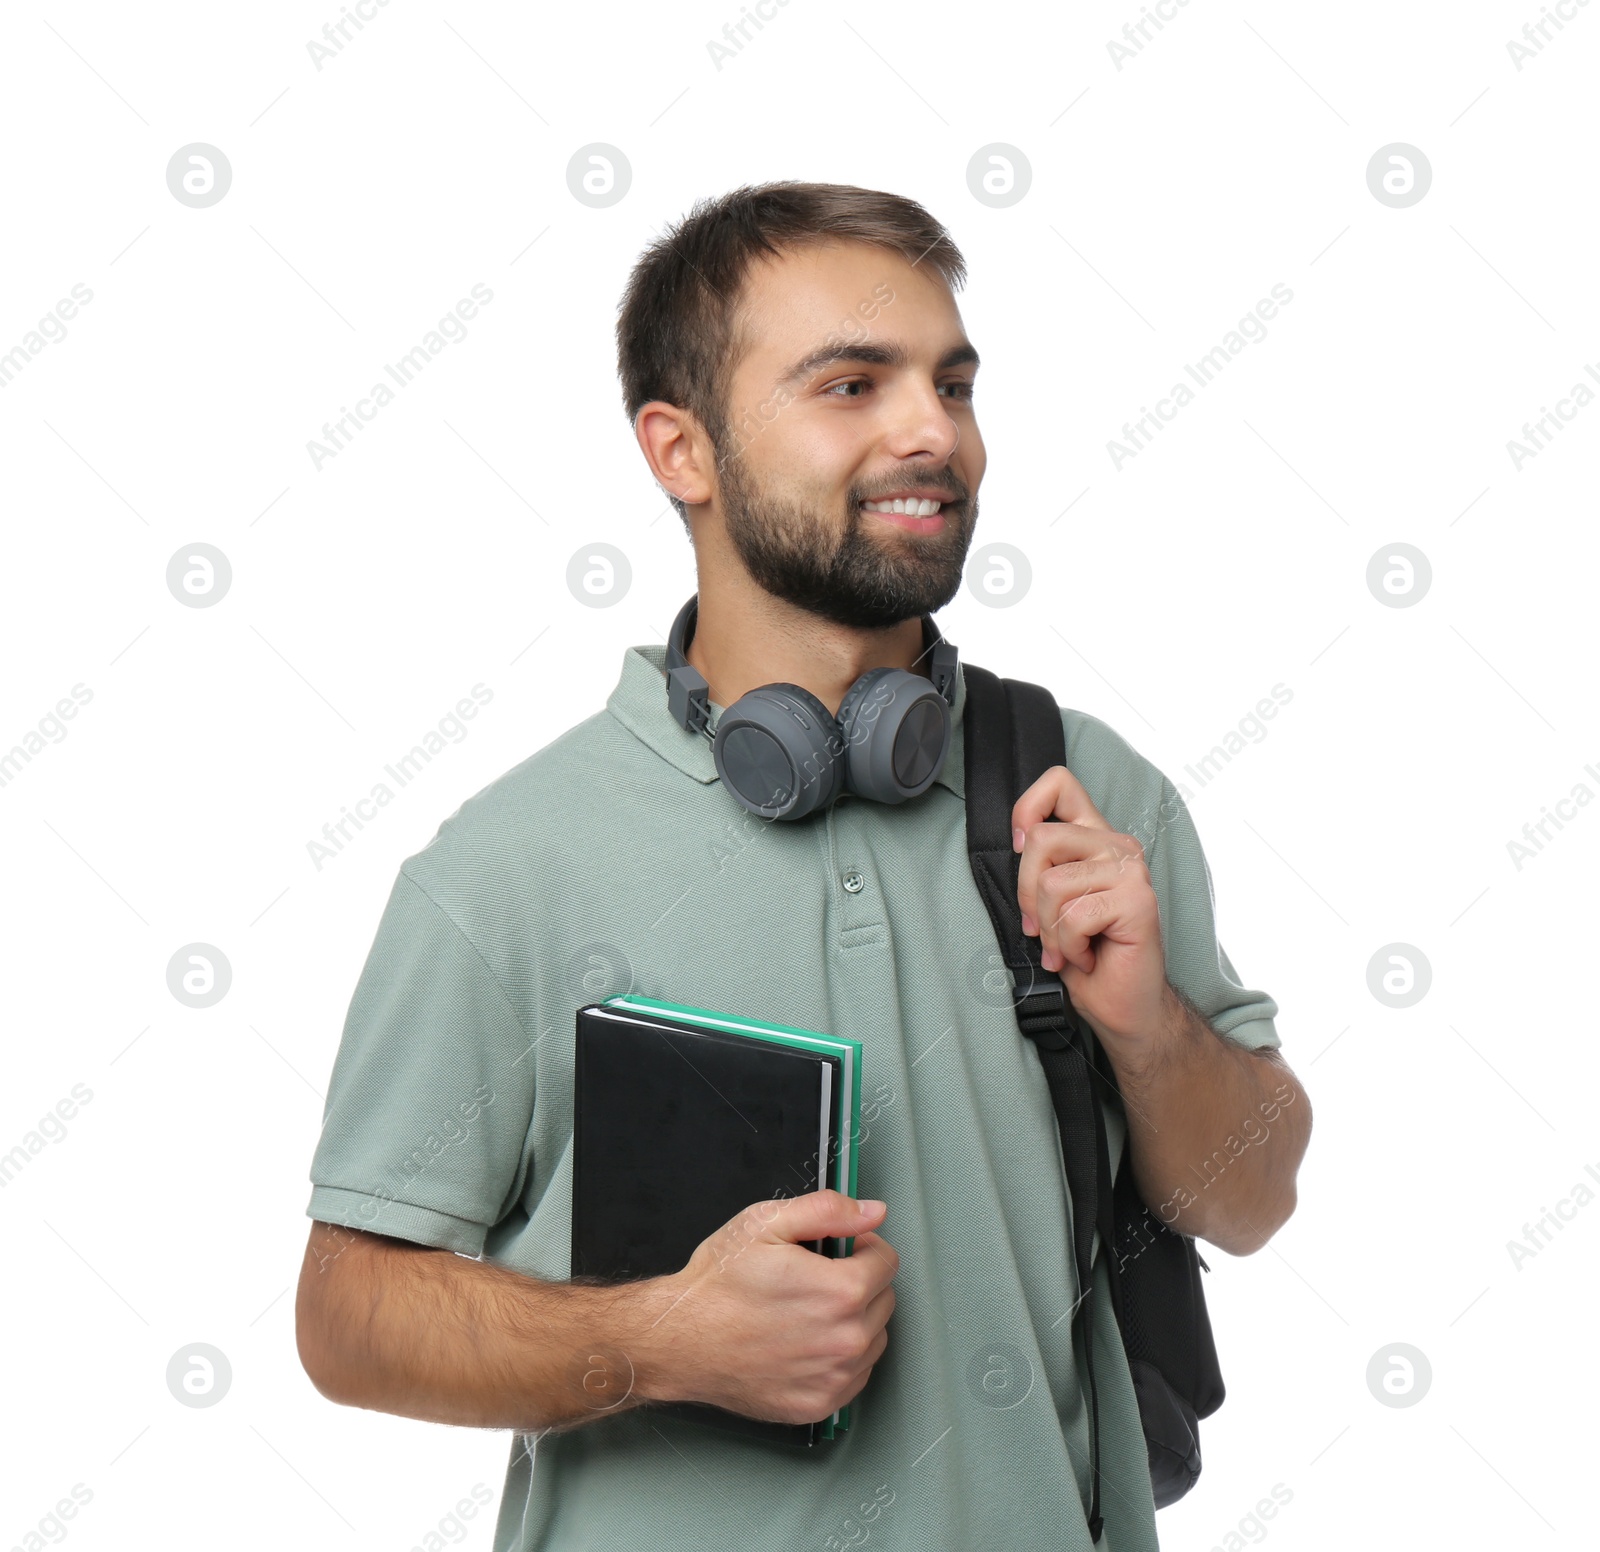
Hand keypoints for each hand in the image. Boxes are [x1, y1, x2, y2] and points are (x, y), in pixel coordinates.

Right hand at [657, 1190, 898, 1425]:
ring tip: (809, 1311)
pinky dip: (840, 1359)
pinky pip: (855, 1376)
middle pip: (884, 1300)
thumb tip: (873, 1211)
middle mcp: (846, 1340)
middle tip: (817, 1279)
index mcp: (840, 1292)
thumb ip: (827, 1210)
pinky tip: (807, 1343)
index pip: (886, 1263)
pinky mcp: (818, 1404)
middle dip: (860, 1283)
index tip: (842, 1250)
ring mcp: (833, 1378)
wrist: (680, 1340)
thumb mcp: (765, 1223)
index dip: (863, 1247)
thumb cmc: (718, 1285)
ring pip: (874, 1339)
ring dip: (855, 1322)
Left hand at [1012, 764, 1171, 1056]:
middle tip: (1042, 928)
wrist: (1122, 1006)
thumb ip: (1041, 866)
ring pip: (1052, 883)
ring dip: (1049, 929)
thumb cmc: (1084, 956)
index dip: (1026, 809)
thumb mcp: (1049, 903)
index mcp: (1094, 838)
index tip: (1020, 848)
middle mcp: (1116, 846)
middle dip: (1027, 894)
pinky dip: (1068, 947)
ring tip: (1069, 946)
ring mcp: (1131, 871)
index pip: (1059, 783)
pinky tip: (1087, 957)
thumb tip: (1018, 841)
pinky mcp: (1137, 900)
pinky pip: (1074, 916)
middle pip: (1042, 838)